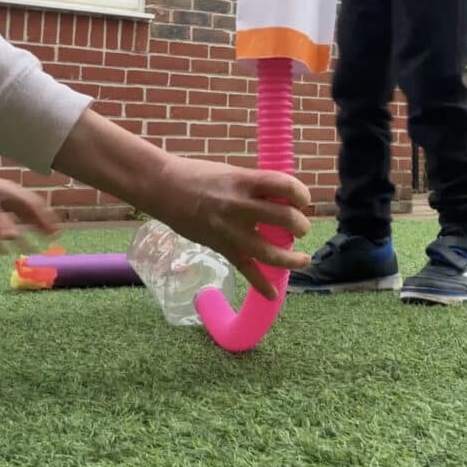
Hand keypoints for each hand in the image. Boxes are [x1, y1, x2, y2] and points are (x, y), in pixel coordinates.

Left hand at [0, 158, 57, 251]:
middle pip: (25, 213)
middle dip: (38, 225)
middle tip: (50, 240)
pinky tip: (2, 251)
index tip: (57, 232)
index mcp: (8, 192)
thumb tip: (12, 240)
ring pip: (10, 222)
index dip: (46, 218)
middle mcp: (2, 199)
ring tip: (30, 249)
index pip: (33, 206)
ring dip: (21, 235)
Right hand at [52, 109, 312, 300]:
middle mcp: (240, 205)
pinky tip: (274, 294)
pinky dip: (261, 284)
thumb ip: (255, 186)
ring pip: (270, 251)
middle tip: (301, 229)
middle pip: (284, 218)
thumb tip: (281, 197)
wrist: (163, 187)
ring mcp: (230, 229)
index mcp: (245, 180)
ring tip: (303, 260)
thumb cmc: (198, 175)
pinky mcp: (220, 246)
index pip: (286, 185)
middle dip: (300, 226)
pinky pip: (245, 269)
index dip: (301, 194)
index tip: (303, 200)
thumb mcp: (232, 172)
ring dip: (291, 259)